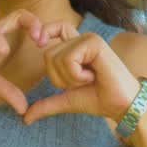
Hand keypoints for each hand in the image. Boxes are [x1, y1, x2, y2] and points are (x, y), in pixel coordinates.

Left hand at [23, 22, 140, 126]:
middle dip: (59, 77)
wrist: (121, 105)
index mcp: (76, 47)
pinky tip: (94, 76)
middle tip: (82, 82)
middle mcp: (82, 39)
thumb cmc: (99, 99)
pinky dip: (76, 75)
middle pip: (47, 53)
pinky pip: (68, 59)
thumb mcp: (66, 101)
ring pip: (55, 57)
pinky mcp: (94, 43)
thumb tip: (25, 118)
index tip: (39, 42)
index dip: (44, 31)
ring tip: (89, 79)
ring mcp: (88, 39)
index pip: (55, 28)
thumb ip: (46, 105)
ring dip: (69, 78)